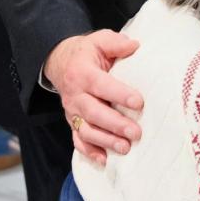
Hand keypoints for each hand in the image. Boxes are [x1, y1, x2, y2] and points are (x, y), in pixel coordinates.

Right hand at [44, 29, 143, 163]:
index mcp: (82, 73)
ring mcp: (72, 111)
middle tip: (136, 133)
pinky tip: (104, 160)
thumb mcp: (100, 40)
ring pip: (86, 129)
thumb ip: (116, 43)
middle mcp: (75, 95)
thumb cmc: (87, 52)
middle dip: (115, 124)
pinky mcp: (72, 121)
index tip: (139, 102)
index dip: (120, 94)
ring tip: (125, 148)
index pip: (101, 85)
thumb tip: (135, 46)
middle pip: (94, 112)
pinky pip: (77, 139)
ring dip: (105, 141)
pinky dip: (89, 152)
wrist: (60, 62)